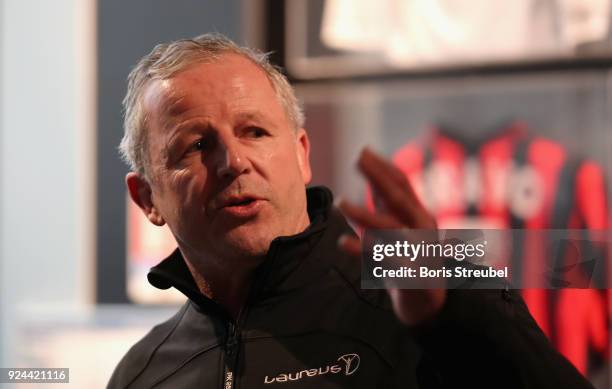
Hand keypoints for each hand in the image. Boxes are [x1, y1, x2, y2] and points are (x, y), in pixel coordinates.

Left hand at [337, 147, 444, 325]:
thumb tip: (361, 186)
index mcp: (419, 215)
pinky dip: (362, 250)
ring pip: (389, 226)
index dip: (383, 167)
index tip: (364, 151)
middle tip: (358, 158)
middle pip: (398, 197)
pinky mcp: (408, 272)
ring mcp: (417, 249)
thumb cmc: (408, 263)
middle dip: (378, 176)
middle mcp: (421, 228)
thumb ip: (381, 212)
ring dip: (364, 214)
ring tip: (341, 203)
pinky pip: (383, 258)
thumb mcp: (395, 233)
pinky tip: (343, 243)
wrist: (428, 305)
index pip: (402, 185)